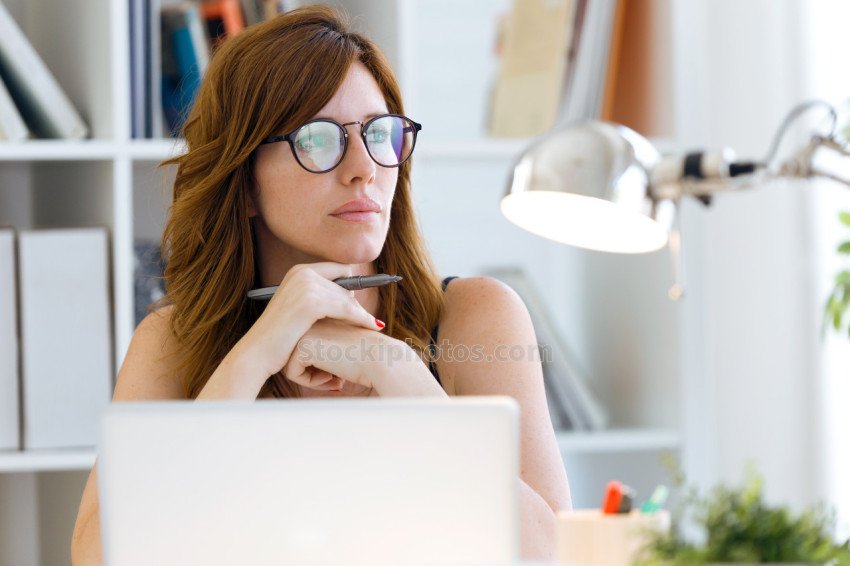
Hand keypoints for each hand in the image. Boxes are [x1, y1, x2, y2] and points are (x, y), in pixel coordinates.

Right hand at [237, 262, 384, 386]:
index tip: (360, 304)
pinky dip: (360, 318)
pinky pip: (347, 308)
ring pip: (348, 298)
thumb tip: (348, 295)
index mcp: (299, 271)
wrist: (258, 352)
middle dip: (356, 304)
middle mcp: (302, 272)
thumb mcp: (297, 309)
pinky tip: (371, 327)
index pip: (340, 270)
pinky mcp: (311, 302)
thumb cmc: (279, 337)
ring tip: (372, 325)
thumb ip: (318, 297)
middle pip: (345, 285)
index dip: (352, 287)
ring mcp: (306, 285)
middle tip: (369, 320)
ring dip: (361, 313)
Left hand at [283, 318, 389, 391]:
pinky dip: (311, 383)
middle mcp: (309, 321)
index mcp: (319, 317)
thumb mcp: (342, 344)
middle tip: (338, 378)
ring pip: (292, 365)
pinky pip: (293, 374)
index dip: (322, 366)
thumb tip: (315, 366)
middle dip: (317, 373)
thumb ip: (326, 347)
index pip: (307, 350)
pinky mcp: (302, 345)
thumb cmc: (367, 355)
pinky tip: (334, 378)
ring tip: (337, 378)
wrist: (380, 357)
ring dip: (314, 379)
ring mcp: (303, 331)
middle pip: (297, 358)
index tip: (340, 371)